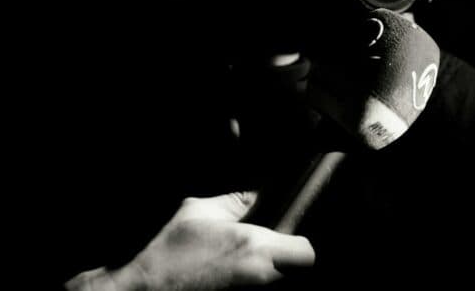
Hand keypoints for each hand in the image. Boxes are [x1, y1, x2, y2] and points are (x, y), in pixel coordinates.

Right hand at [65, 192, 315, 289]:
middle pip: (299, 270)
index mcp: (255, 249)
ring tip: (244, 265)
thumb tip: (254, 194)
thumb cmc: (168, 255)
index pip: (306, 252)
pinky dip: (252, 283)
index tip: (289, 238)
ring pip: (278, 282)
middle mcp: (260, 278)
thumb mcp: (197, 212)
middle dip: (289, 261)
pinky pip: (260, 290)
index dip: (300, 245)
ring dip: (271, 273)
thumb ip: (233, 201)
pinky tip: (233, 278)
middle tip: (270, 252)